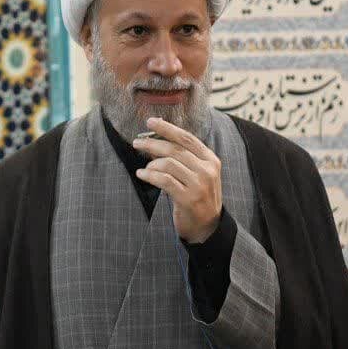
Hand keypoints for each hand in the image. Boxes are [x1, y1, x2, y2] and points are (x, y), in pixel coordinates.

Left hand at [132, 117, 221, 242]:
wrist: (208, 227)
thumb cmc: (198, 197)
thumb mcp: (197, 174)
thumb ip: (182, 158)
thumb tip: (155, 141)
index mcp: (210, 160)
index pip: (187, 138)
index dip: (168, 128)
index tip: (151, 122)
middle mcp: (207, 170)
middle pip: (175, 149)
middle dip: (153, 143)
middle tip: (137, 143)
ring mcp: (199, 185)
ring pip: (169, 164)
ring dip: (151, 163)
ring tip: (144, 169)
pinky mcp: (188, 198)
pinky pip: (164, 181)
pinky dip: (150, 175)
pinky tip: (142, 174)